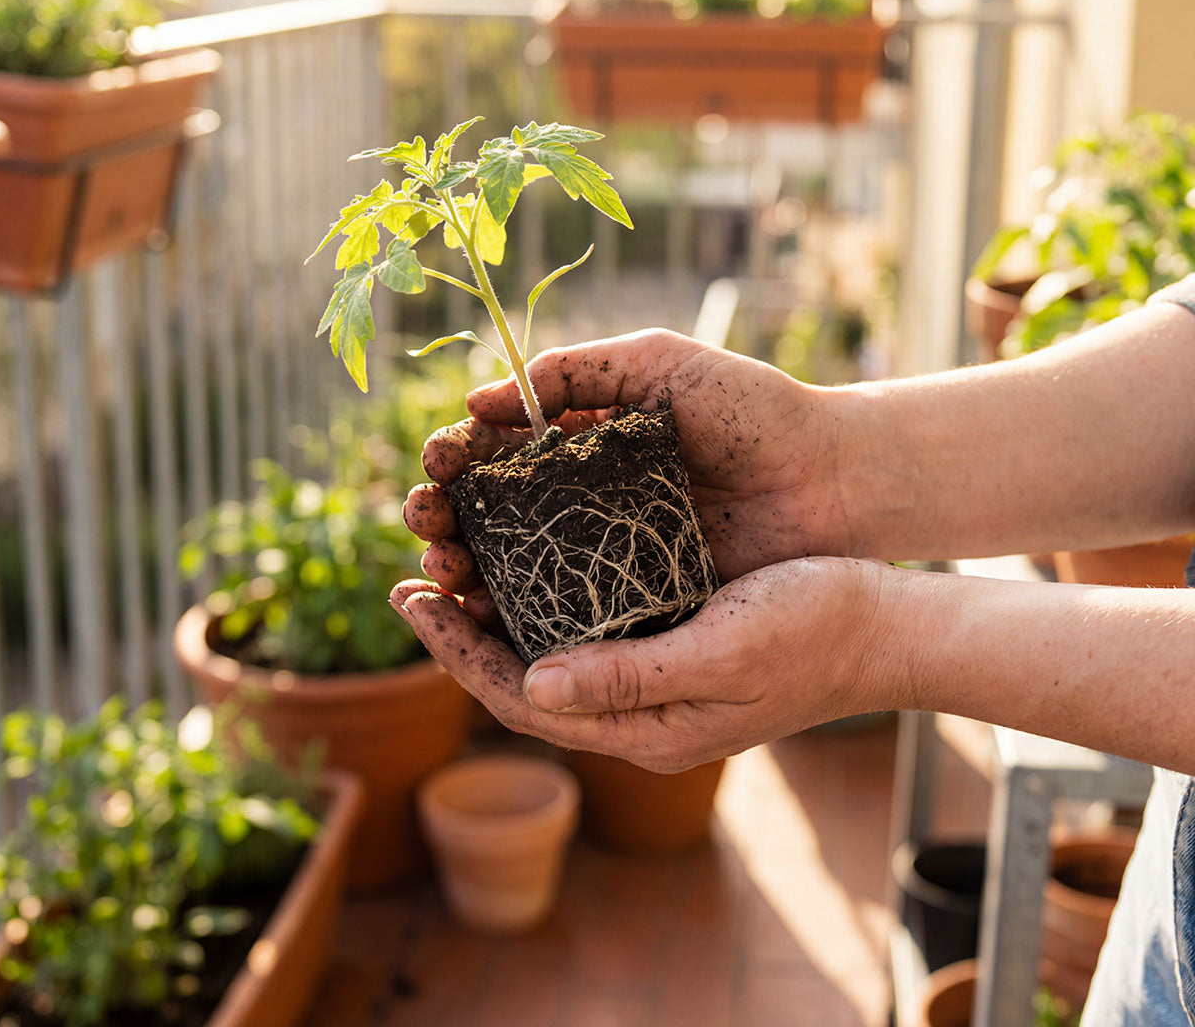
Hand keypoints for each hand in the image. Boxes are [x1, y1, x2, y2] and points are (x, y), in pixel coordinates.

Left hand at [391, 556, 895, 770]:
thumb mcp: (723, 653)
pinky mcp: (671, 645)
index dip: (460, 655)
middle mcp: (640, 713)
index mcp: (646, 730)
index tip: (413, 601)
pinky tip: (528, 564)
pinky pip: (589, 632)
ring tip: (452, 568)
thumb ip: (631, 678)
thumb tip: (534, 684)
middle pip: (526, 682)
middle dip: (463, 637)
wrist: (883, 625)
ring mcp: (655, 682)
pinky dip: (546, 602)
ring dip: (498, 617)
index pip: (525, 702)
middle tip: (411, 583)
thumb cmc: (814, 632)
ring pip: (552, 655)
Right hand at [401, 329, 849, 611]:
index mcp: (585, 436)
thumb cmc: (752, 409)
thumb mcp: (660, 363)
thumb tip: (475, 400)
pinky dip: (520, 611)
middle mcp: (586, 495)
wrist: (832, 478)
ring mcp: (608, 548)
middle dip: (446, 515)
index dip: (457, 457)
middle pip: (492, 511)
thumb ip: (574, 370)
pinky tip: (485, 611)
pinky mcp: (634, 595)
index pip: (498, 448)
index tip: (435, 465)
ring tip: (443, 566)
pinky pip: (565, 607)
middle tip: (425, 521)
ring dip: (467, 565)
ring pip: (516, 563)